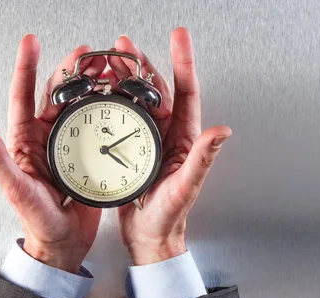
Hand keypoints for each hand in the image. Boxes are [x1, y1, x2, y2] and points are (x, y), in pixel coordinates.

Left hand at [0, 35, 106, 272]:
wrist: (64, 243)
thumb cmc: (38, 222)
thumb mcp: (17, 192)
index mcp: (24, 142)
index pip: (22, 97)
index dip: (26, 67)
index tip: (31, 42)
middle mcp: (45, 137)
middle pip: (55, 93)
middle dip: (70, 69)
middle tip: (86, 53)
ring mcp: (67, 143)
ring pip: (78, 103)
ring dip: (90, 83)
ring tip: (104, 66)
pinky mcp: (87, 152)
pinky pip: (97, 122)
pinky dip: (106, 106)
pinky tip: (117, 96)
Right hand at [108, 28, 232, 264]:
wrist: (149, 237)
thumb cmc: (169, 218)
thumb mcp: (184, 188)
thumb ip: (202, 159)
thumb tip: (222, 132)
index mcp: (183, 139)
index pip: (186, 92)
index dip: (183, 62)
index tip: (179, 38)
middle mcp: (166, 134)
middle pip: (155, 88)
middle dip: (140, 63)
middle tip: (124, 44)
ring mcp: (147, 140)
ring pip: (135, 99)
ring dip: (122, 78)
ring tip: (108, 61)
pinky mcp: (129, 148)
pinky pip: (119, 118)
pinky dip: (109, 101)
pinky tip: (97, 93)